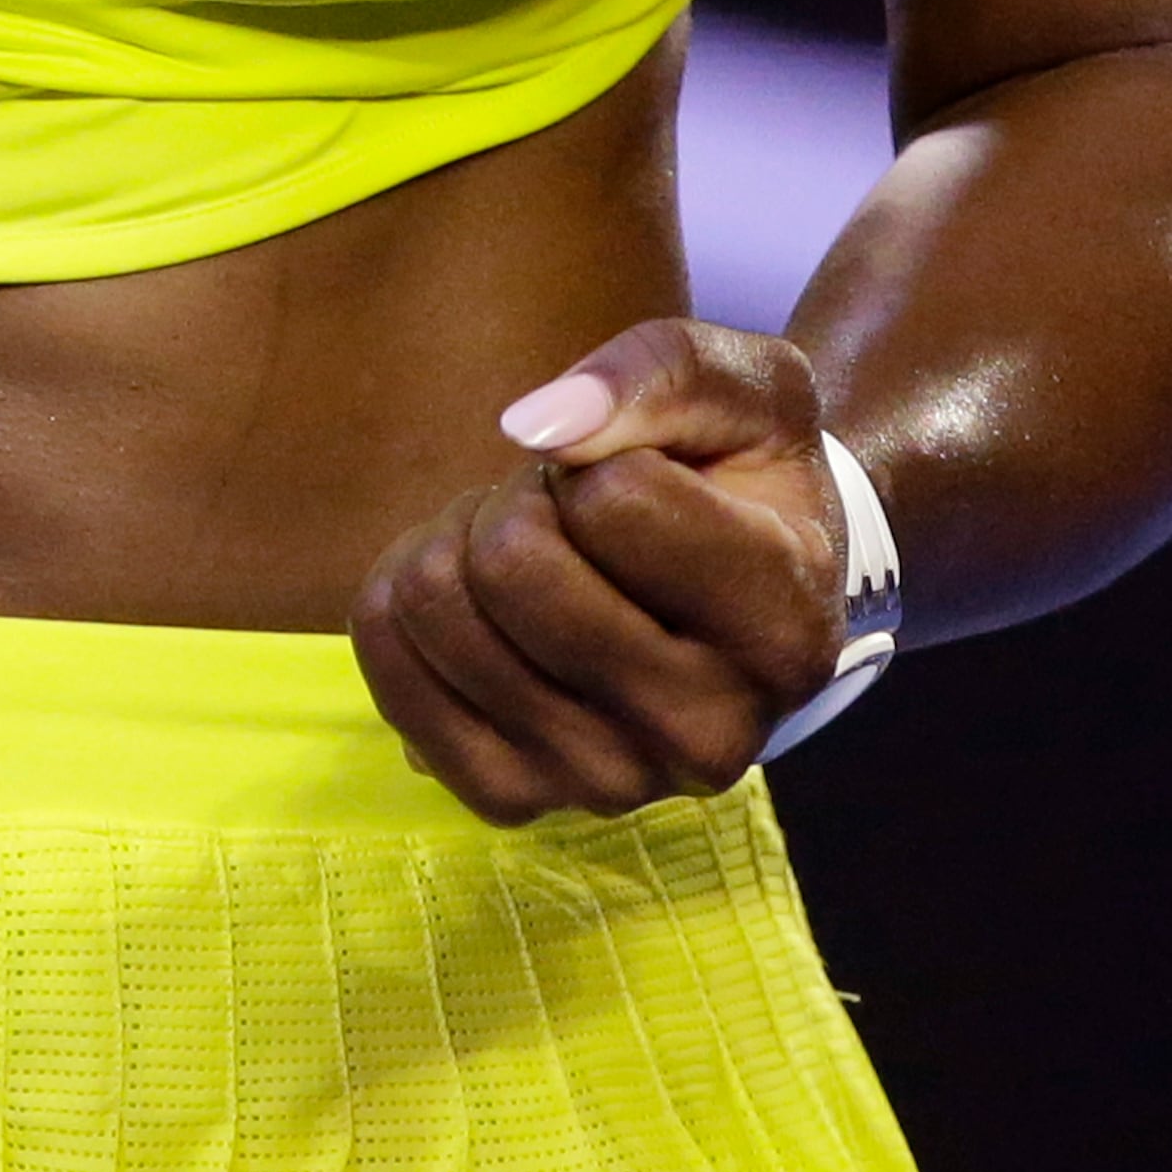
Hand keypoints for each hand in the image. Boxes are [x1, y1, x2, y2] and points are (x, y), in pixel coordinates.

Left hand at [351, 319, 849, 823]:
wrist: (732, 588)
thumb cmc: (742, 475)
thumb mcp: (749, 386)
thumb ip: (659, 374)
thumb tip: (534, 427)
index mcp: (784, 633)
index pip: (614, 500)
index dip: (603, 456)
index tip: (643, 476)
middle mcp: (707, 737)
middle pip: (509, 564)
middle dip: (519, 500)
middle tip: (566, 512)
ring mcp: (606, 783)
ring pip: (435, 607)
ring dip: (461, 542)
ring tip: (532, 552)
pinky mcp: (514, 797)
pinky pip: (387, 670)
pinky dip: (402, 603)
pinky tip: (472, 601)